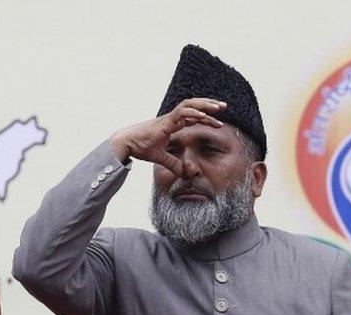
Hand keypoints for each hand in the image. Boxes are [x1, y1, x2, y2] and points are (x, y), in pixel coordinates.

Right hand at [109, 97, 225, 175]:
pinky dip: (194, 113)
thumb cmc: (139, 148)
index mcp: (172, 124)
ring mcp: (169, 118)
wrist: (126, 143)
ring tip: (219, 107)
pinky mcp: (165, 121)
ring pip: (190, 105)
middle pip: (194, 106)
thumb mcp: (161, 158)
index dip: (206, 117)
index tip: (218, 122)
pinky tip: (205, 115)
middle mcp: (172, 118)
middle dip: (209, 105)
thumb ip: (173, 164)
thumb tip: (185, 173)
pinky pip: (182, 112)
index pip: (193, 116)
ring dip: (205, 105)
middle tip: (224, 106)